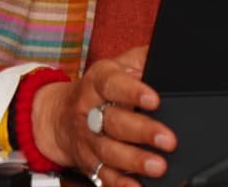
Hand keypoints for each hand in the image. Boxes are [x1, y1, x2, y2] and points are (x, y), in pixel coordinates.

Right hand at [31, 46, 176, 186]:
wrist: (59, 115)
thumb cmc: (100, 88)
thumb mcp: (117, 65)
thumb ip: (141, 58)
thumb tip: (168, 53)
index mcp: (99, 81)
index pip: (114, 84)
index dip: (133, 92)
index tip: (154, 100)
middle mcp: (89, 110)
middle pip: (114, 121)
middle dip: (142, 132)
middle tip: (167, 139)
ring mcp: (87, 139)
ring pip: (109, 151)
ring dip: (134, 161)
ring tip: (158, 166)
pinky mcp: (88, 163)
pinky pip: (103, 176)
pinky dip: (120, 184)